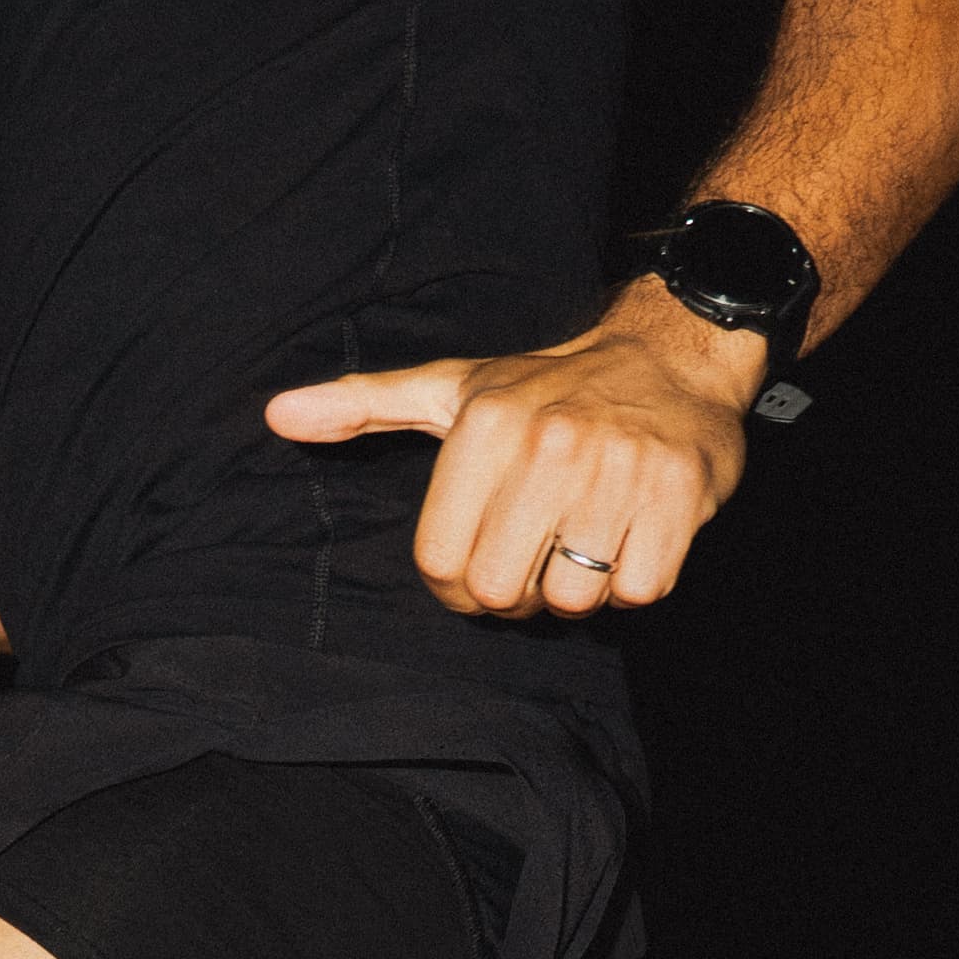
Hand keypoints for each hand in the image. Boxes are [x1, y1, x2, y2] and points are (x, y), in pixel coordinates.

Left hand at [261, 288, 759, 618]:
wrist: (671, 358)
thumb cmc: (548, 388)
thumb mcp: (453, 387)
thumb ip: (363, 404)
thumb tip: (278, 415)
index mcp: (486, 425)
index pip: (442, 564)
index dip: (458, 587)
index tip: (481, 565)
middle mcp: (551, 444)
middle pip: (503, 592)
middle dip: (518, 595)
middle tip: (537, 560)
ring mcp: (619, 471)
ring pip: (574, 600)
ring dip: (581, 590)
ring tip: (586, 542)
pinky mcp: (679, 495)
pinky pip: (640, 591)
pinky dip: (637, 581)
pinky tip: (632, 537)